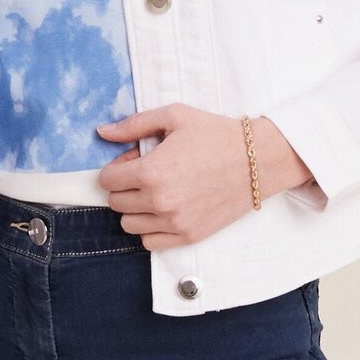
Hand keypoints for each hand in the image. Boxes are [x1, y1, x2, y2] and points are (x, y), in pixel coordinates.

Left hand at [95, 102, 263, 248]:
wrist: (257, 160)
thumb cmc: (216, 135)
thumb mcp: (174, 117)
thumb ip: (134, 125)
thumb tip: (102, 132)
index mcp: (151, 172)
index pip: (107, 180)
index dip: (115, 168)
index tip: (131, 162)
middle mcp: (159, 202)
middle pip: (115, 203)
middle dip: (124, 187)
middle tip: (145, 174)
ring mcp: (174, 222)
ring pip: (128, 225)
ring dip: (134, 209)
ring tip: (155, 192)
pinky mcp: (188, 236)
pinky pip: (149, 242)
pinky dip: (150, 228)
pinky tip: (163, 211)